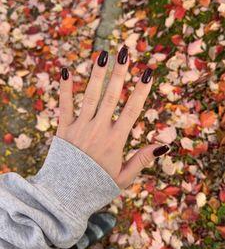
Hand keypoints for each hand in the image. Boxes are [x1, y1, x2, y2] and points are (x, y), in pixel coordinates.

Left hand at [56, 46, 169, 189]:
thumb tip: (164, 145)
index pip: (132, 110)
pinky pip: (64, 106)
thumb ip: (142, 159)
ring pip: (89, 96)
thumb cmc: (96, 187)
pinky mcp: (63, 130)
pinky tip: (66, 70)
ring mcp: (79, 128)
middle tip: (125, 52)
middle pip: (111, 97)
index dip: (141, 90)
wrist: (64, 196)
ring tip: (102, 54)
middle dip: (119, 74)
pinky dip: (65, 89)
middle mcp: (98, 130)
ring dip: (96, 74)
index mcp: (115, 141)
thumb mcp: (124, 178)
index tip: (148, 72)